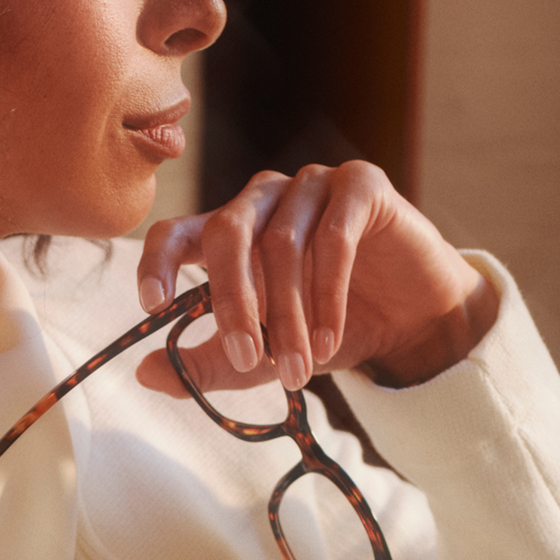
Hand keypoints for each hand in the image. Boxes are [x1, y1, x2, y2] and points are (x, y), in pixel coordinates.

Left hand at [133, 161, 499, 395]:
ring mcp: (311, 184)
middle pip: (227, 233)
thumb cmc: (329, 330)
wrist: (414, 322)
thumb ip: (210, 363)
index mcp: (228, 231)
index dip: (156, 262)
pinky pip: (334, 235)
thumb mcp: (264, 356)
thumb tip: (145, 375)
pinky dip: (327, 295)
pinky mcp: (361, 184)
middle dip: (233, 302)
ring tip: (298, 371)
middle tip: (245, 360)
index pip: (176, 232)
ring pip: (283, 244)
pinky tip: (328, 343)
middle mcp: (263, 199)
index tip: (151, 306)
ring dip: (288, 316)